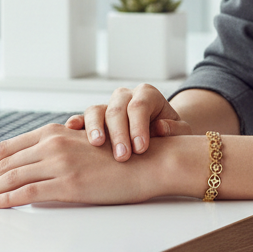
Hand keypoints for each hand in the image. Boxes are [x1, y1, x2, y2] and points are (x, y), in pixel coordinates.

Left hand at [0, 123, 162, 208]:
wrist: (150, 162)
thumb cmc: (123, 159)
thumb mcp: (84, 148)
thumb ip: (59, 153)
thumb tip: (35, 170)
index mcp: (57, 133)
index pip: (10, 146)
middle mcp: (54, 143)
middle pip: (4, 162)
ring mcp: (61, 163)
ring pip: (10, 177)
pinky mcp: (69, 184)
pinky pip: (28, 193)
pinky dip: (6, 200)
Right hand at [63, 83, 193, 160]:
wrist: (160, 136)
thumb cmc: (171, 134)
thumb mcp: (181, 132)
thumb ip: (175, 129)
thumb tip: (160, 128)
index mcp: (148, 95)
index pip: (140, 106)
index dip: (138, 126)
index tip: (140, 149)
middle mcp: (126, 97)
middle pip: (117, 109)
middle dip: (119, 133)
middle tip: (122, 156)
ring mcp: (108, 107)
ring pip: (96, 110)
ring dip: (95, 127)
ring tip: (97, 144)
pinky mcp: (94, 120)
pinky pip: (82, 118)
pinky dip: (76, 122)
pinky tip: (71, 129)